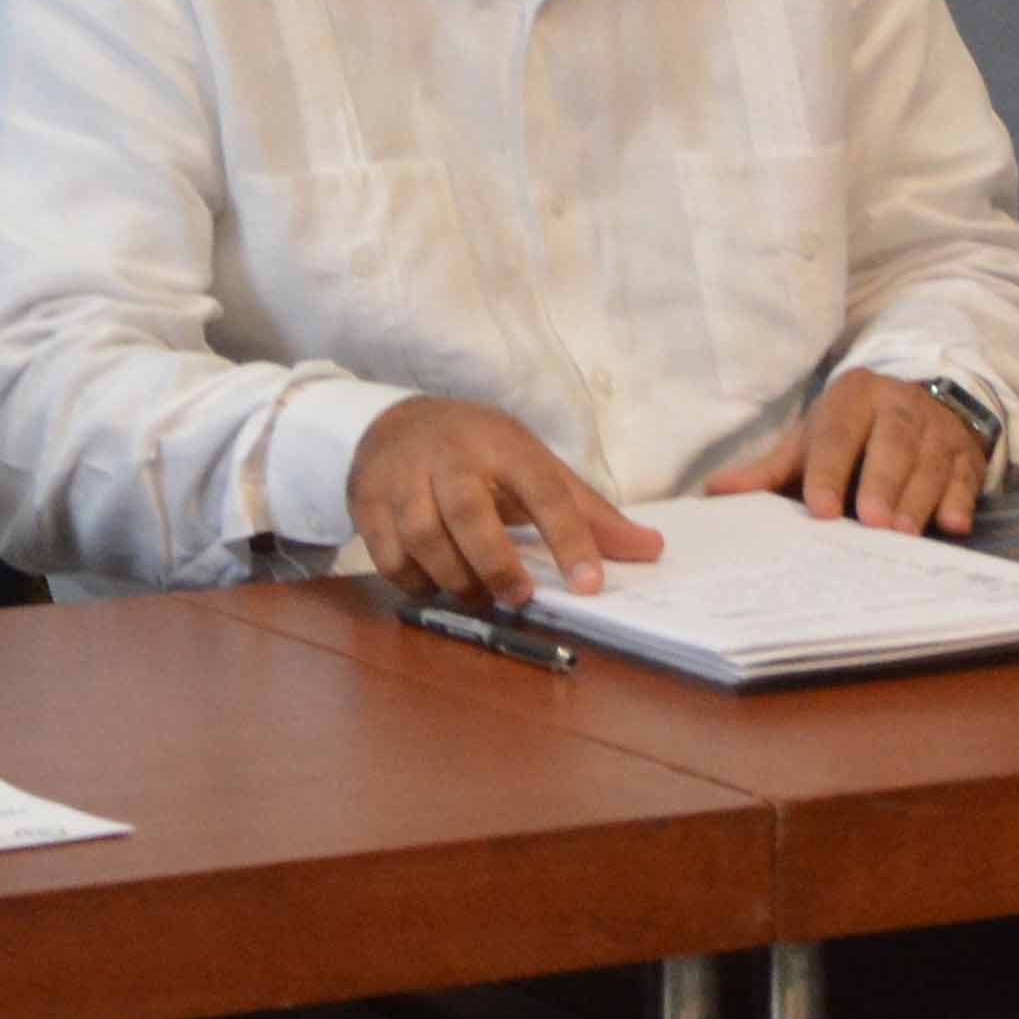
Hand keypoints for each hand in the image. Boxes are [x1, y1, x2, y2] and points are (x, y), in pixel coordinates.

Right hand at [345, 395, 656, 604]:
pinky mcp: (366, 500)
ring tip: (479, 592)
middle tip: (519, 596)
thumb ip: (589, 513)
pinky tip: (437, 584)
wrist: (395, 421)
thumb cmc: (480, 451)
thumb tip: (652, 549)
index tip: (591, 585)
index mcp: (504, 445)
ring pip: (424, 537)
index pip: (544, 490)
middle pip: (469, 512)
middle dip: (496, 564)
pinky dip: (416, 582)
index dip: (570, 539)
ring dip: (456, 578)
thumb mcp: (535, 466)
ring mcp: (403, 476)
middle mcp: (451, 456)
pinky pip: (388, 556)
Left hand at [708, 372, 988, 535]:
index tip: (821, 508)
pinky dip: (960, 500)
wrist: (918, 405)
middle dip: (882, 483)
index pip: (837, 433)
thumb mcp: (811, 441)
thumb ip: (770, 470)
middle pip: (892, 443)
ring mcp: (938, 429)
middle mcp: (899, 406)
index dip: (828, 470)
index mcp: (853, 397)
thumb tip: (715, 494)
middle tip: (873, 522)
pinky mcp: (967, 454)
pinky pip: (966, 477)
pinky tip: (954, 524)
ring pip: (930, 461)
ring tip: (904, 533)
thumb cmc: (852, 433)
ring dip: (918, 498)